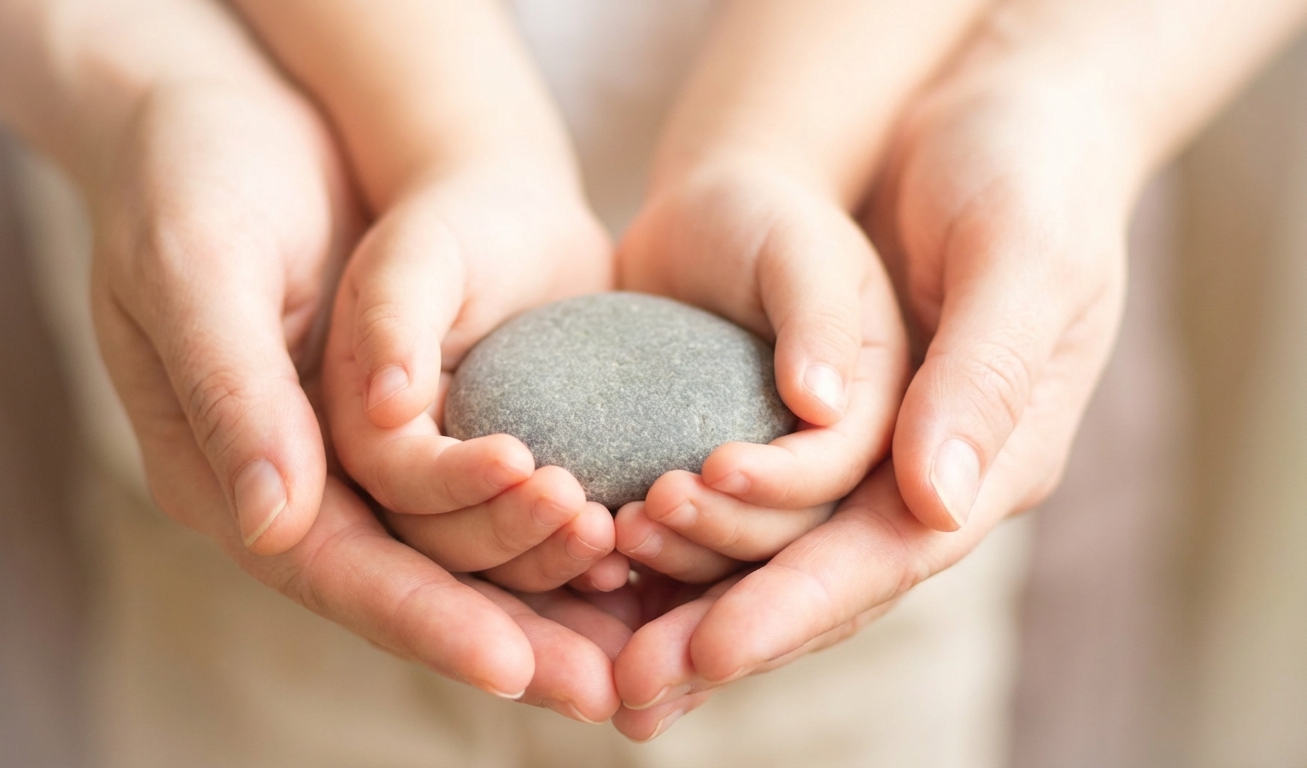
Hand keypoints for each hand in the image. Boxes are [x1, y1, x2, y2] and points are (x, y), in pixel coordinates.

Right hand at [88, 77, 628, 720]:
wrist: (241, 109)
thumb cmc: (196, 175)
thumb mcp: (197, 267)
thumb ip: (231, 392)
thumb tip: (273, 524)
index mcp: (226, 468)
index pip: (335, 569)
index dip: (425, 620)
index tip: (514, 667)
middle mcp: (298, 480)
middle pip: (411, 584)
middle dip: (511, 638)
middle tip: (609, 691)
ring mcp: (358, 452)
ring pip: (461, 550)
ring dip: (547, 593)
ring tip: (637, 632)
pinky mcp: (415, 414)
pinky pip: (486, 492)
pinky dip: (552, 527)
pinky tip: (626, 553)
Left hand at [611, 64, 1133, 739]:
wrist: (983, 122)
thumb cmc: (1021, 174)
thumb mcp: (1020, 255)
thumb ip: (985, 375)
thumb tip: (934, 500)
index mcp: (993, 458)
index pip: (887, 556)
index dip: (795, 606)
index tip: (706, 649)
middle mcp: (928, 477)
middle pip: (823, 580)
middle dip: (727, 631)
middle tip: (630, 681)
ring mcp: (872, 455)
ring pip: (777, 553)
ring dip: (692, 591)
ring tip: (604, 630)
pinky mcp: (816, 425)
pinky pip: (751, 501)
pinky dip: (688, 538)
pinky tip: (615, 562)